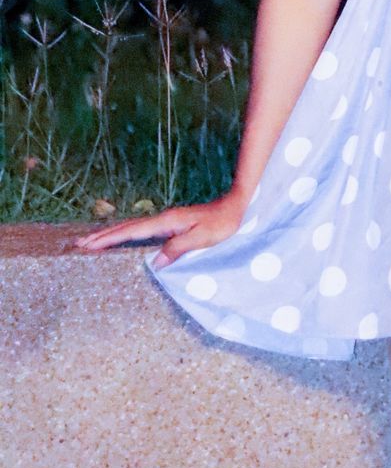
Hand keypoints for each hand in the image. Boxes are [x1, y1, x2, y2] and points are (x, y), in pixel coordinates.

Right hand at [73, 192, 247, 268]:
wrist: (235, 205)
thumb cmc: (222, 224)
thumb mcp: (203, 238)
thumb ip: (179, 247)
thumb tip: (156, 262)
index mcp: (167, 222)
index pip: (132, 232)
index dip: (109, 239)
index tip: (88, 244)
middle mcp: (163, 219)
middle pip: (126, 227)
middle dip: (103, 236)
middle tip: (79, 244)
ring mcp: (166, 220)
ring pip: (133, 227)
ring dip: (112, 234)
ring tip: (93, 241)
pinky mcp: (171, 223)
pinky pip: (142, 230)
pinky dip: (127, 234)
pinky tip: (124, 238)